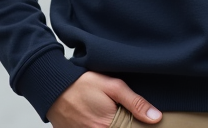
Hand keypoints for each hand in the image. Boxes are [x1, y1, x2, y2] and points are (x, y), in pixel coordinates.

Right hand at [47, 71, 161, 127]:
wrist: (52, 85)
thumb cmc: (81, 84)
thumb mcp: (112, 86)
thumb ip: (135, 103)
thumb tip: (155, 118)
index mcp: (107, 127)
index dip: (134, 126)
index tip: (136, 122)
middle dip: (121, 124)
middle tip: (115, 112)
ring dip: (108, 124)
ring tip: (105, 114)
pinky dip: (94, 125)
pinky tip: (95, 117)